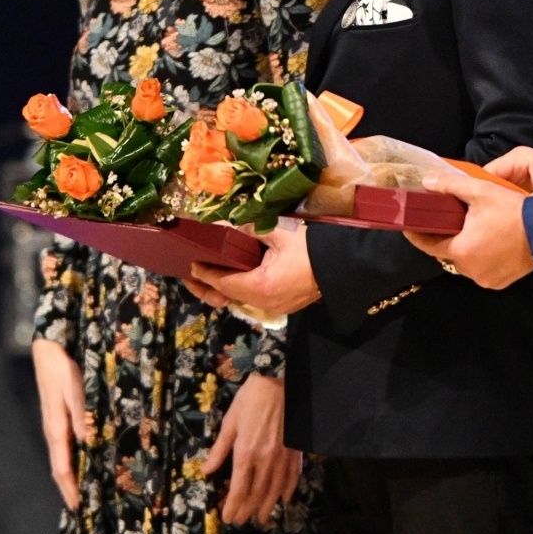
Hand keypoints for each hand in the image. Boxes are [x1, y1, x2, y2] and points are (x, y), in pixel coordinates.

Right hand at [31, 338, 87, 510]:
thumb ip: (82, 414)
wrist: (49, 348)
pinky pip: (69, 444)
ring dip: (75, 475)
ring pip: (66, 457)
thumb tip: (89, 442)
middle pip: (62, 468)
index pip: (62, 469)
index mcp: (56, 429)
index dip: (71, 490)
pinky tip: (89, 458)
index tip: (80, 510)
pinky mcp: (61, 415)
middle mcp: (55, 431)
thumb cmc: (62, 367)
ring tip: (90, 490)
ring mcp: (57, 424)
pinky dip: (77, 458)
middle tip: (86, 509)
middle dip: (72, 489)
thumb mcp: (75, 389)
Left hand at [183, 218, 321, 316]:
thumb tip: (222, 226)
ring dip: (223, 290)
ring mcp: (274, 307)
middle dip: (207, 288)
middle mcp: (264, 302)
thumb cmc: (310, 248)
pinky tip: (234, 279)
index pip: (224, 282)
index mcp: (261, 285)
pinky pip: (254, 300)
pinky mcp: (282, 306)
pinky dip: (239, 291)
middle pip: (228, 296)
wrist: (341, 265)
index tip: (191, 265)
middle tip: (190, 277)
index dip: (206, 275)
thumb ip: (248, 230)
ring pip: (240, 300)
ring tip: (207, 279)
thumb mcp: (279, 233)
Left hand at [204, 371, 301, 524]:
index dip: (233, 506)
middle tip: (242, 521)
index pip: (239, 489)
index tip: (228, 518)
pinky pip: (293, 476)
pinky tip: (284, 498)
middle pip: (257, 493)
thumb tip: (206, 471)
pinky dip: (288, 489)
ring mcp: (283, 457)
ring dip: (267, 506)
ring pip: (275, 489)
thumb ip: (219, 450)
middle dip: (248, 510)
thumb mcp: (230, 423)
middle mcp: (265, 460)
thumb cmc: (250, 400)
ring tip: (262, 518)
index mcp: (246, 453)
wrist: (279, 384)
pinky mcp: (295, 451)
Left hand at [404, 171, 532, 289]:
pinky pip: (483, 269)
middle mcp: (470, 271)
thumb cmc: (513, 210)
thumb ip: (450, 186)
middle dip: (447, 237)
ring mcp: (486, 279)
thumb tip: (427, 182)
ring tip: (471, 229)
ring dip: (466, 248)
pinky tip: (488, 242)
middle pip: (449, 252)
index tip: (409, 225)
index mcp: (460, 251)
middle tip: (447, 219)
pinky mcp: (501, 282)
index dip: (417, 234)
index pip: (428, 245)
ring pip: (467, 261)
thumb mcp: (480, 192)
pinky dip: (482, 257)